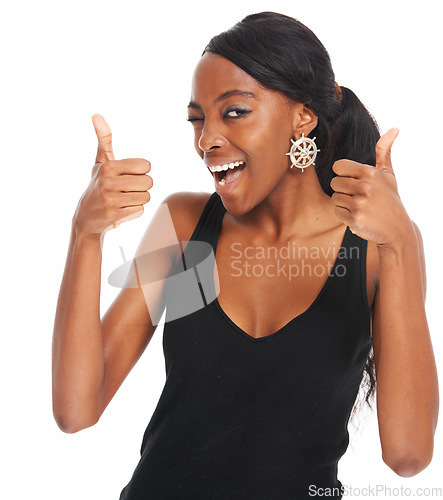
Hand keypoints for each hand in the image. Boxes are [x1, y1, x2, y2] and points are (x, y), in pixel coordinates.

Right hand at [73, 114, 152, 237]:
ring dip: (139, 199)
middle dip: (142, 186)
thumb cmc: (98, 185)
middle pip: (148, 182)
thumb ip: (104, 139)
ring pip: (146, 197)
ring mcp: (110, 199)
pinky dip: (134, 211)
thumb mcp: (101, 162)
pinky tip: (122, 209)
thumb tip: (96, 114)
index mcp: (108, 166)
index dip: (141, 171)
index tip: (129, 174)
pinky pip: (140, 210)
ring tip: (124, 199)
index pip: (145, 166)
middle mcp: (108, 182)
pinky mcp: (114, 215)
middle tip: (129, 188)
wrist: (86, 217)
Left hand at [330, 128, 412, 248]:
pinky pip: (336, 211)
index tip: (354, 180)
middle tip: (358, 195)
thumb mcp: (389, 174)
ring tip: (359, 205)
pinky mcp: (354, 219)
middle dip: (343, 189)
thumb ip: (384, 152)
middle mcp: (364, 187)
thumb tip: (393, 129)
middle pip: (334, 183)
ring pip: (334, 198)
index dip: (343, 174)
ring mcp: (359, 204)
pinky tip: (358, 215)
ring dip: (343, 202)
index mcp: (370, 173)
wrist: (396, 228)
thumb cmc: (389, 198)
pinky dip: (344, 214)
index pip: (338, 167)